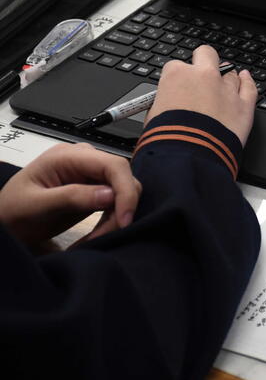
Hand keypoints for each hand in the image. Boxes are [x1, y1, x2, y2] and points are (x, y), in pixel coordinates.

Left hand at [0, 143, 141, 246]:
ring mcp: (91, 174)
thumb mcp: (36, 205)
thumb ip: (71, 197)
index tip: (125, 219)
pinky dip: (113, 219)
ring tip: (97, 237)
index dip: (125, 190)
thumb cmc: (12, 211)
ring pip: (124, 190)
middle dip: (122, 207)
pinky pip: (117, 201)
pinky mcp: (95, 189)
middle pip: (122, 177)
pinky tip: (98, 233)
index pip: (112, 165)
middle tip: (109, 234)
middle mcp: (84, 160)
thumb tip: (111, 195)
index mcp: (68, 156)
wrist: (5, 221)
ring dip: (118, 216)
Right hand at [146, 45, 257, 144]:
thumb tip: (169, 104)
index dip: (178, 79)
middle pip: (207, 55)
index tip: (179, 89)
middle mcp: (204, 76)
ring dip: (226, 78)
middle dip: (204, 61)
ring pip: (230, 73)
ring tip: (222, 89)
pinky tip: (245, 78)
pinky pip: (249, 87)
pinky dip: (248, 82)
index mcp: (177, 75)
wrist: (188, 157)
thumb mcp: (153, 115)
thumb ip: (164, 102)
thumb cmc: (166, 139)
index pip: (177, 67)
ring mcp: (226, 89)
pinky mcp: (244, 105)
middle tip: (202, 75)